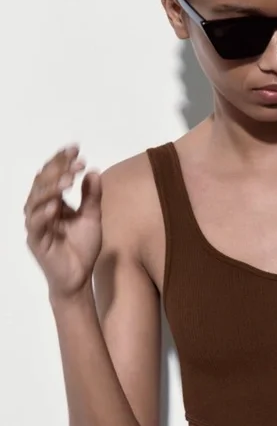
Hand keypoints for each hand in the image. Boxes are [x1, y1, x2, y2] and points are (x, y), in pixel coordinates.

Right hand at [24, 146, 102, 300]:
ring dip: (50, 189)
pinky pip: (36, 225)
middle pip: (42, 184)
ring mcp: (37, 226)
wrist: (79, 277)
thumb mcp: (92, 217)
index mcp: (53, 202)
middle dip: (57, 170)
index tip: (75, 149)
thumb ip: (92, 196)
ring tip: (67, 180)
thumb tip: (93, 171)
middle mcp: (41, 211)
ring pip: (35, 201)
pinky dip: (44, 214)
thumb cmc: (82, 247)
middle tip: (74, 160)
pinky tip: (56, 205)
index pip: (53, 176)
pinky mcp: (37, 242)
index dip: (61, 161)